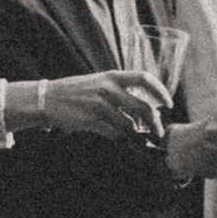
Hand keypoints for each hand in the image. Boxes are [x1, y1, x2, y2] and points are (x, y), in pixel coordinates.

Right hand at [41, 70, 170, 140]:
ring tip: (140, 140)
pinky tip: (123, 141)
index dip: (160, 90)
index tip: (168, 103)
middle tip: (159, 132)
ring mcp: (99, 104)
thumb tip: (143, 109)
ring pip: (129, 124)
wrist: (48, 99)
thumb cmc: (77, 91)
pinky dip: (122, 140)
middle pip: (142, 106)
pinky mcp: (90, 120)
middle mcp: (108, 88)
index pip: (144, 78)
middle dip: (155, 122)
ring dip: (138, 135)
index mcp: (113, 76)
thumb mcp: (100, 82)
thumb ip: (120, 91)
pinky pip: (114, 133)